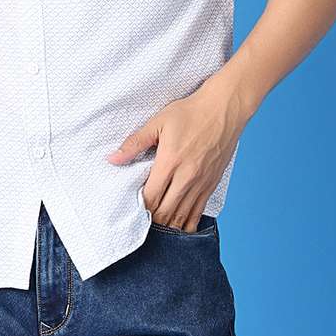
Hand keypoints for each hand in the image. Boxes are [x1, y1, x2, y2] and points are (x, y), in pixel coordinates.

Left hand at [105, 70, 247, 231]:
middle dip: (151, 219)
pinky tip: (178, 226)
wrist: (224, 109)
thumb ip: (135, 143)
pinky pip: (198, 213)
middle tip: (141, 218)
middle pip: (165, 212)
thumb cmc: (190, 113)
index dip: (139, 208)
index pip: (150, 197)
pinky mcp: (211, 185)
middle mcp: (186, 177)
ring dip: (167, 224)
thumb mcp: (158, 122)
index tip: (131, 208)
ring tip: (156, 224)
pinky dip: (186, 223)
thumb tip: (112, 159)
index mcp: (170, 162)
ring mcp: (201, 183)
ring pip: (181, 217)